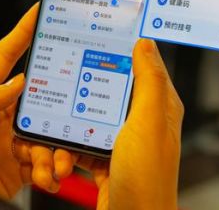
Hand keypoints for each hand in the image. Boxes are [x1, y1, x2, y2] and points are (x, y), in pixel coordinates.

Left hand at [0, 5, 74, 198]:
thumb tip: (20, 81)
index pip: (5, 57)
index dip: (22, 32)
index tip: (39, 10)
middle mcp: (1, 112)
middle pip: (39, 98)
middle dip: (58, 108)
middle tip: (71, 117)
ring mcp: (13, 138)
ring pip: (48, 132)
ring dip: (56, 150)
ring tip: (57, 168)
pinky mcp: (23, 164)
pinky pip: (47, 160)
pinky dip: (53, 169)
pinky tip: (50, 179)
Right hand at [77, 39, 183, 209]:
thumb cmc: (146, 180)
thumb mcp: (147, 121)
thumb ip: (147, 81)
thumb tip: (144, 43)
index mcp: (158, 107)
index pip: (142, 66)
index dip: (123, 50)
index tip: (99, 37)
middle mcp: (142, 123)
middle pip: (106, 92)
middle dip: (82, 94)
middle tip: (66, 93)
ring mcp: (122, 142)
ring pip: (88, 119)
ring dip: (70, 129)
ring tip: (60, 142)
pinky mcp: (106, 160)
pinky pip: (80, 145)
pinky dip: (67, 152)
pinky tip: (61, 160)